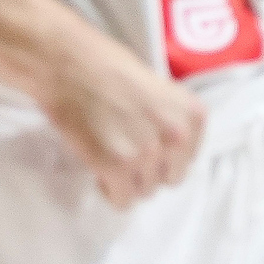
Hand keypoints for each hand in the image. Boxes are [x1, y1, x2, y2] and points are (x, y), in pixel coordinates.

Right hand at [35, 35, 205, 209]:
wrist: (70, 64)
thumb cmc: (109, 69)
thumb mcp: (160, 90)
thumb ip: (171, 121)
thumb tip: (169, 153)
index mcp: (192, 115)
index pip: (187, 159)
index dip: (163, 156)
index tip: (145, 148)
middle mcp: (177, 136)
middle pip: (168, 178)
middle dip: (147, 170)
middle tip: (124, 153)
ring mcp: (148, 152)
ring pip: (145, 191)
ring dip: (127, 181)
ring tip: (109, 156)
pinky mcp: (117, 166)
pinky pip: (123, 199)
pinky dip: (110, 191)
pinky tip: (100, 169)